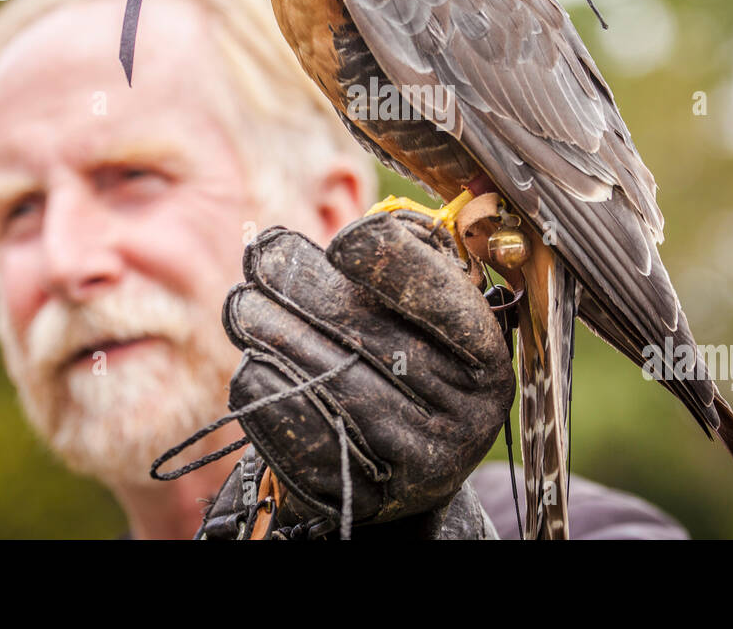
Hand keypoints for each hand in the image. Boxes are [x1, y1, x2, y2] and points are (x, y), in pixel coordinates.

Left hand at [221, 210, 514, 528]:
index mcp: (488, 363)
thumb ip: (408, 270)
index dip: (391, 263)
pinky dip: (270, 395)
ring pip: (333, 384)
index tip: (343, 238)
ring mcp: (415, 464)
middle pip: (374, 340)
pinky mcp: (365, 497)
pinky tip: (250, 363)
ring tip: (244, 307)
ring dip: (276, 338)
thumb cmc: (413, 365)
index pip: (443, 302)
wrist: (405, 472)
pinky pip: (304, 435)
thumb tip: (355, 234)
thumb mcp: (432, 319)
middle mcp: (464, 419)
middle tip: (260, 261)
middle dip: (308, 293)